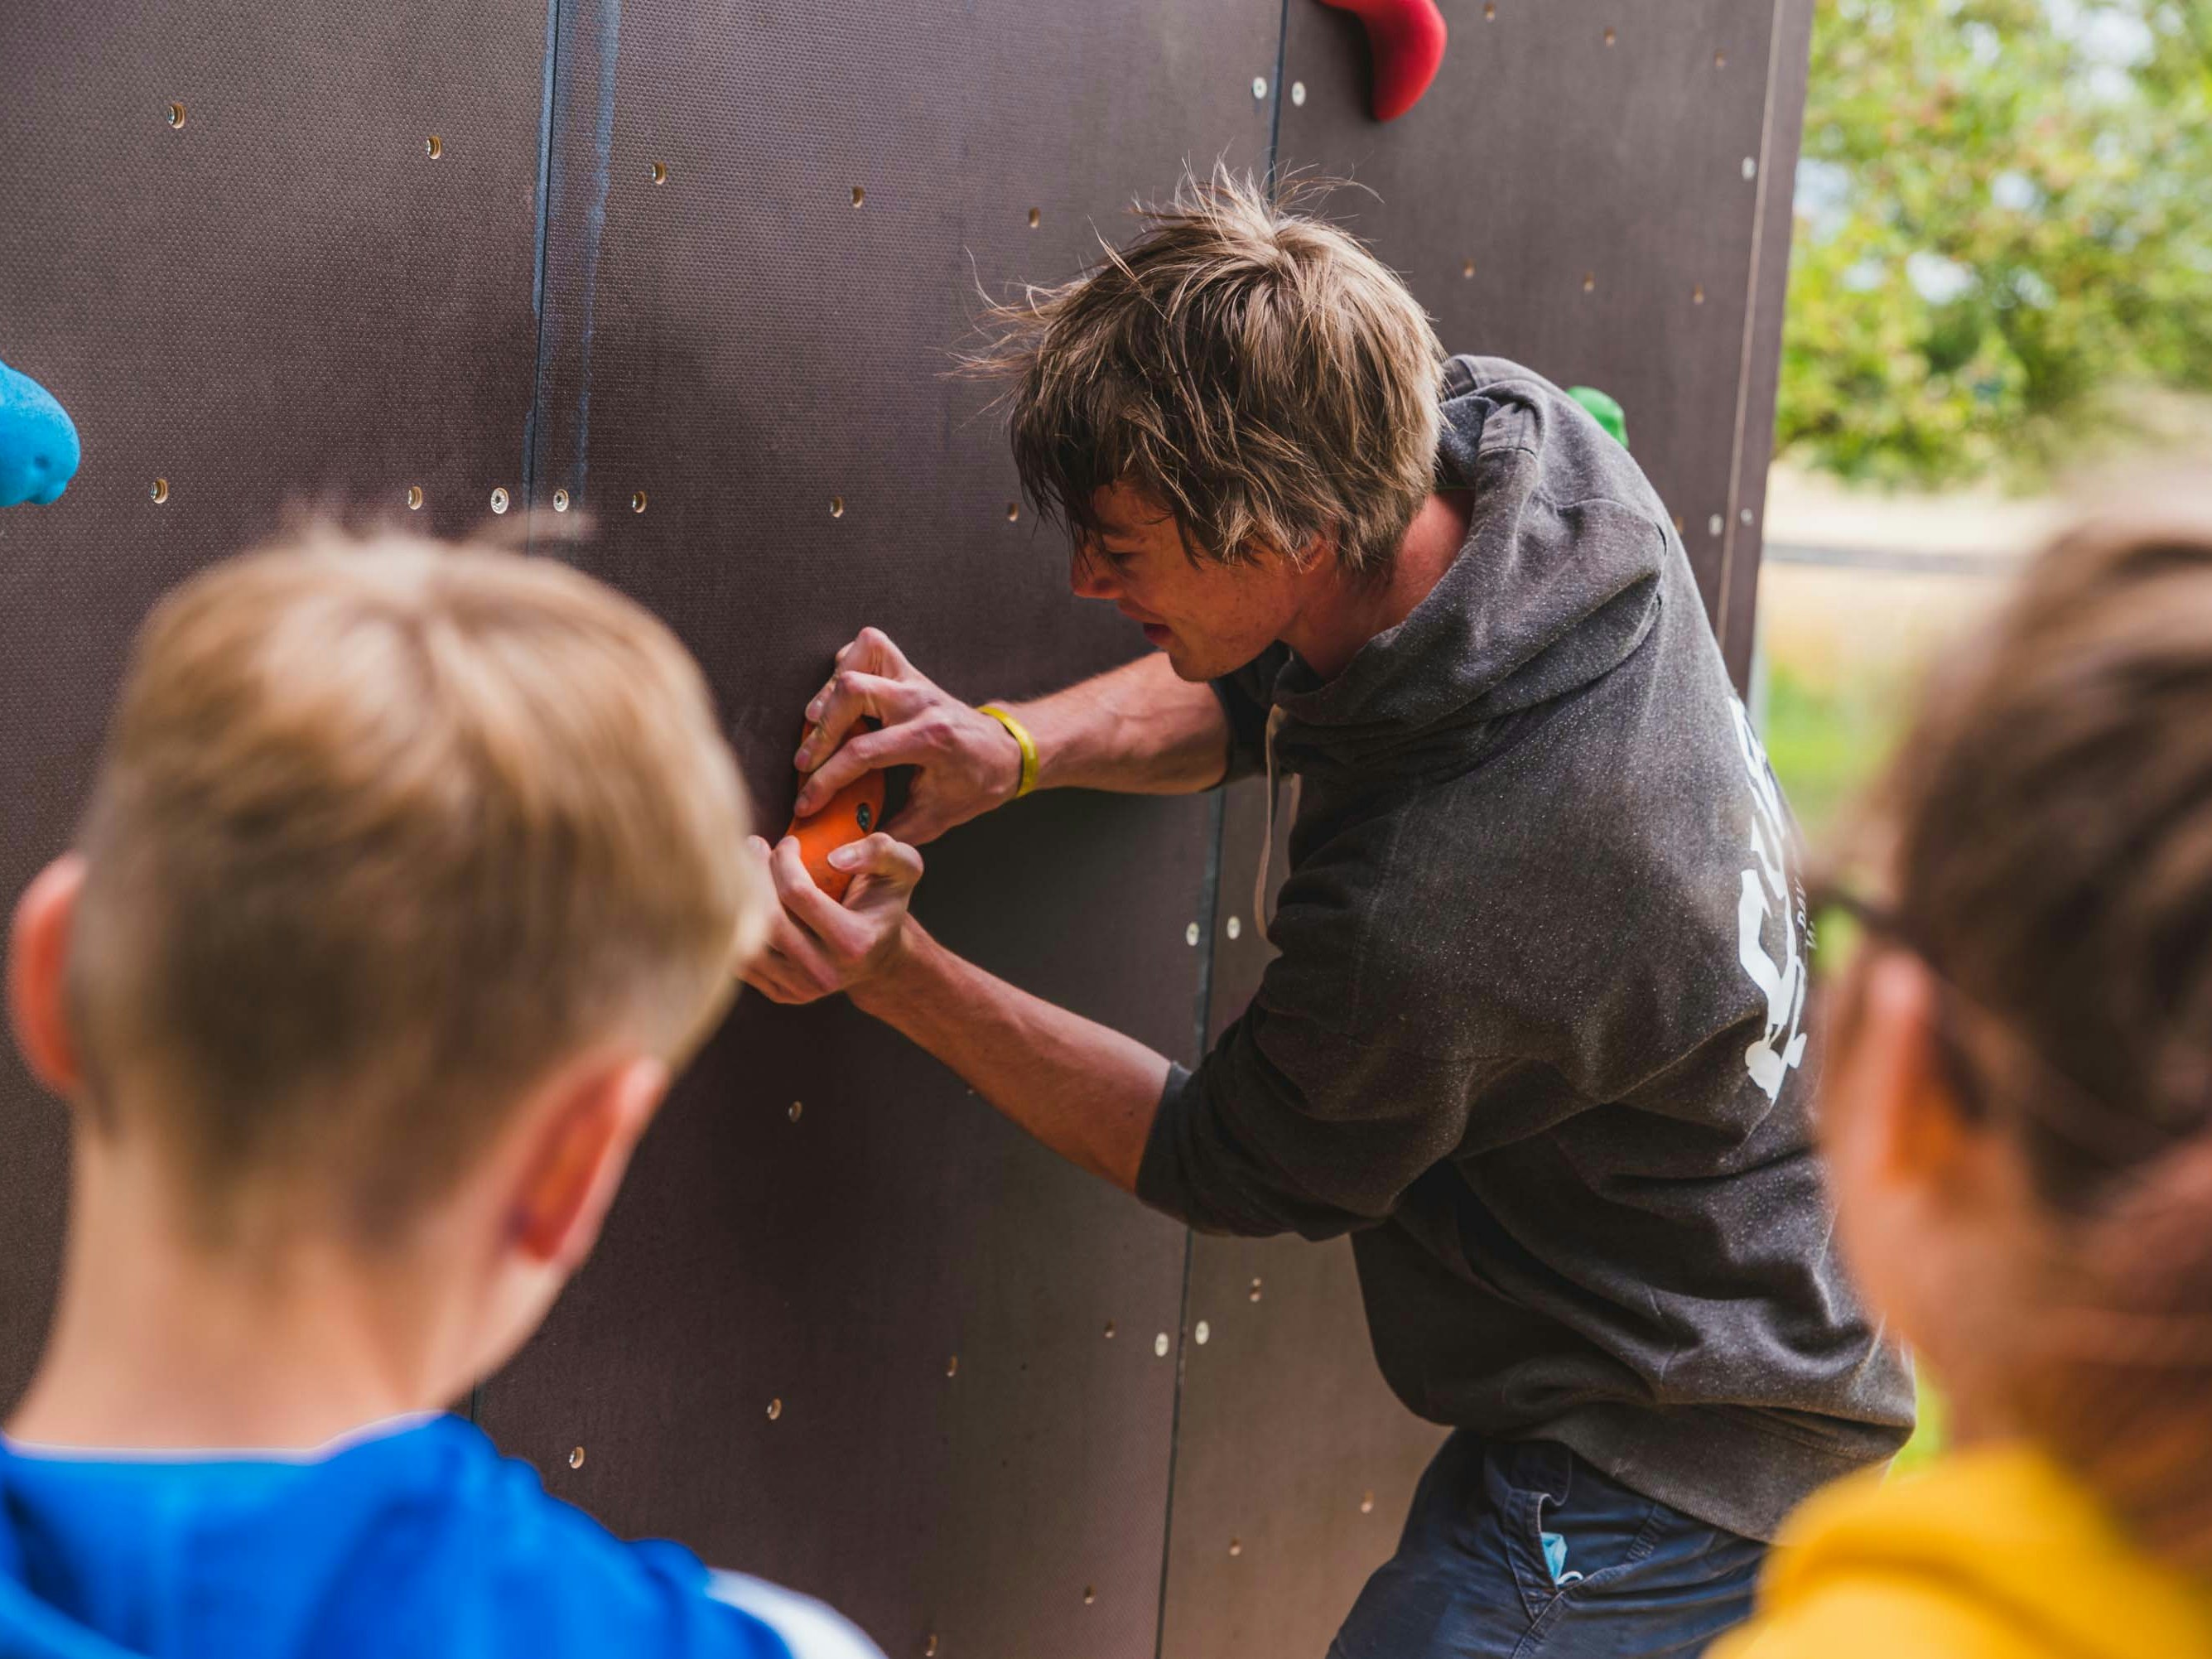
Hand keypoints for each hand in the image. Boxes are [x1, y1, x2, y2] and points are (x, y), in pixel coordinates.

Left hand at [740, 831, 923, 1005]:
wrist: (879, 955)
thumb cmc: (885, 902)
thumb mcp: (902, 869)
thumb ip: (881, 851)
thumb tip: (835, 858)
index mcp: (855, 943)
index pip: (798, 893)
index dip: (785, 859)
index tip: (789, 842)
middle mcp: (826, 973)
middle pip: (768, 917)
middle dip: (754, 873)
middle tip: (754, 845)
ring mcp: (801, 989)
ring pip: (748, 941)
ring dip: (738, 897)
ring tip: (744, 868)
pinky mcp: (781, 993)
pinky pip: (742, 958)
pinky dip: (735, 924)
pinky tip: (744, 899)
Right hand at [792, 628, 1023, 843]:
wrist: (1006, 751)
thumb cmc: (975, 784)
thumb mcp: (938, 818)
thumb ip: (893, 834)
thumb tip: (848, 852)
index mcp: (930, 739)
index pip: (863, 751)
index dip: (827, 780)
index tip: (807, 802)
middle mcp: (921, 701)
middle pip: (855, 691)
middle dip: (821, 730)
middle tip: (805, 763)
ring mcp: (915, 680)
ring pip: (862, 656)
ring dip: (830, 688)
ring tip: (815, 724)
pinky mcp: (908, 671)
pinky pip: (870, 647)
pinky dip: (845, 665)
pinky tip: (837, 698)